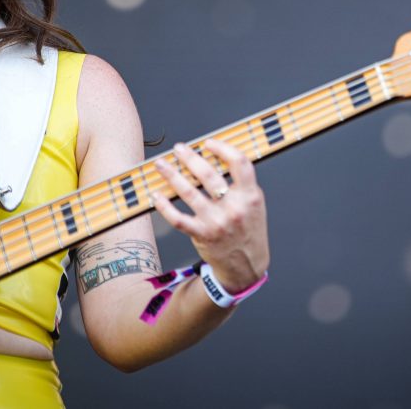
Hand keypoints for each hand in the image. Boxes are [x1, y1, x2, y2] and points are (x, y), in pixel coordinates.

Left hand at [151, 138, 269, 293]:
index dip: (223, 148)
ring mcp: (216, 222)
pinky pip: (178, 218)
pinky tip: (157, 195)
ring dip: (171, 175)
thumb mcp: (254, 205)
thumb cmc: (248, 230)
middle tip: (178, 149)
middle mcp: (234, 208)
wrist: (246, 266)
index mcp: (251, 196)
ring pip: (189, 192)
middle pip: (208, 175)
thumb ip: (241, 184)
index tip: (208, 143)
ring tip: (161, 164)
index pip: (240, 163)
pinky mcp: (202, 235)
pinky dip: (164, 206)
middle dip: (189, 158)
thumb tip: (215, 159)